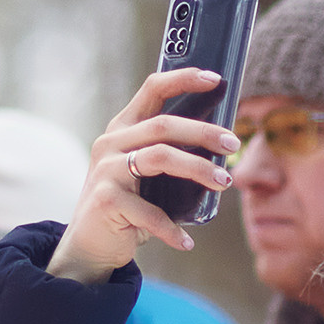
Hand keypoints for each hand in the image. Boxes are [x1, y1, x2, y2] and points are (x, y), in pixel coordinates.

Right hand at [49, 68, 240, 283]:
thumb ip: (168, 153)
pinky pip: (150, 212)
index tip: (215, 79)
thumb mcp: (144, 172)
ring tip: (223, 183)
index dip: (183, 79)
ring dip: (198, 169)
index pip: (152, 90)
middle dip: (204, 132)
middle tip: (233, 144)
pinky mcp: (106, 200)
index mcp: (123, 129)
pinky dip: (172, 229)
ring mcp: (106, 170)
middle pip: (164, 125)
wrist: (90, 244)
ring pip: (161, 157)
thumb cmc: (129, 206)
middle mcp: (111, 143)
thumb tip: (220, 144)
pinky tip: (186, 242)